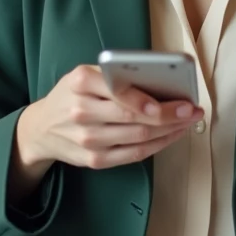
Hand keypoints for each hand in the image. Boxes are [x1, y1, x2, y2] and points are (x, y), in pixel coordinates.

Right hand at [16, 64, 202, 171]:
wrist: (41, 127)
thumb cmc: (72, 94)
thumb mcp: (86, 74)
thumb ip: (116, 75)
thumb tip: (161, 81)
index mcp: (80, 82)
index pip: (119, 92)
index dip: (149, 100)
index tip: (176, 100)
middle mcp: (81, 111)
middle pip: (132, 118)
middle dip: (170, 116)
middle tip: (193, 110)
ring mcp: (87, 140)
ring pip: (137, 138)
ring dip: (169, 131)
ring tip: (188, 121)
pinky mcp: (94, 160)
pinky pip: (133, 155)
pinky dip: (157, 146)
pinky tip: (172, 135)